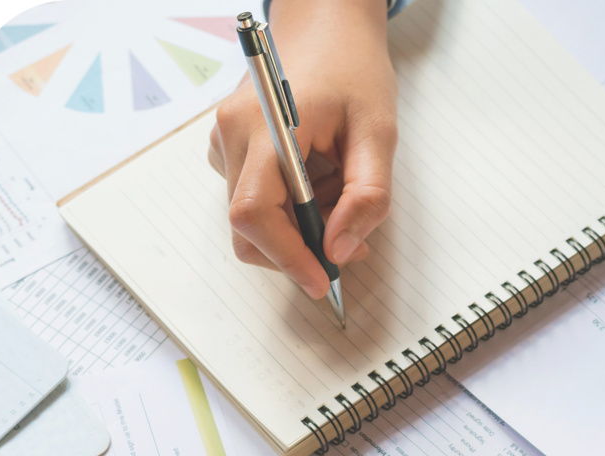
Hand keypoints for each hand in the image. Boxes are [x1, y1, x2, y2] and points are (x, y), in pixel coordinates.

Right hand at [208, 0, 397, 297]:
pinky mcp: (232, 149)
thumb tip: (340, 250)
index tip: (321, 281)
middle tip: (350, 241)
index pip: (254, 214)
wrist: (326, 23)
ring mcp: (226, 141)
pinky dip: (292, 210)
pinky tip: (321, 180)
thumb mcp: (378, 133)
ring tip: (339, 190)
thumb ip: (365, 197)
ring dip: (300, 227)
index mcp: (265, 126)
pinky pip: (255, 201)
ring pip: (253, 220)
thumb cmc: (352, 69)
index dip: (286, 257)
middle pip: (249, 228)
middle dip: (300, 248)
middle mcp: (232, 134)